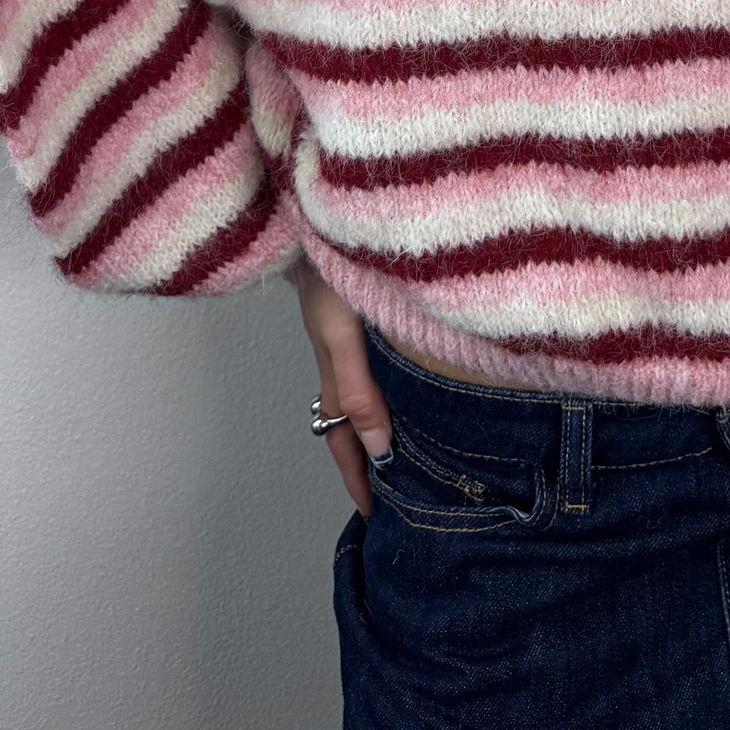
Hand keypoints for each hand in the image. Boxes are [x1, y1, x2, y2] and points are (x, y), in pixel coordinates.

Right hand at [293, 261, 391, 514]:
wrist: (318, 213)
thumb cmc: (328, 271)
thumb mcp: (341, 334)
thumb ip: (359, 388)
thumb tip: (379, 448)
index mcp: (332, 371)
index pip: (343, 439)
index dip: (358, 477)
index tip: (375, 516)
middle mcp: (340, 359)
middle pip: (354, 423)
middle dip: (370, 460)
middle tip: (399, 495)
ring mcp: (351, 336)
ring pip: (365, 395)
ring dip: (380, 426)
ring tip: (408, 452)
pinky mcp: (364, 314)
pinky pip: (376, 367)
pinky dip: (388, 391)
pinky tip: (411, 388)